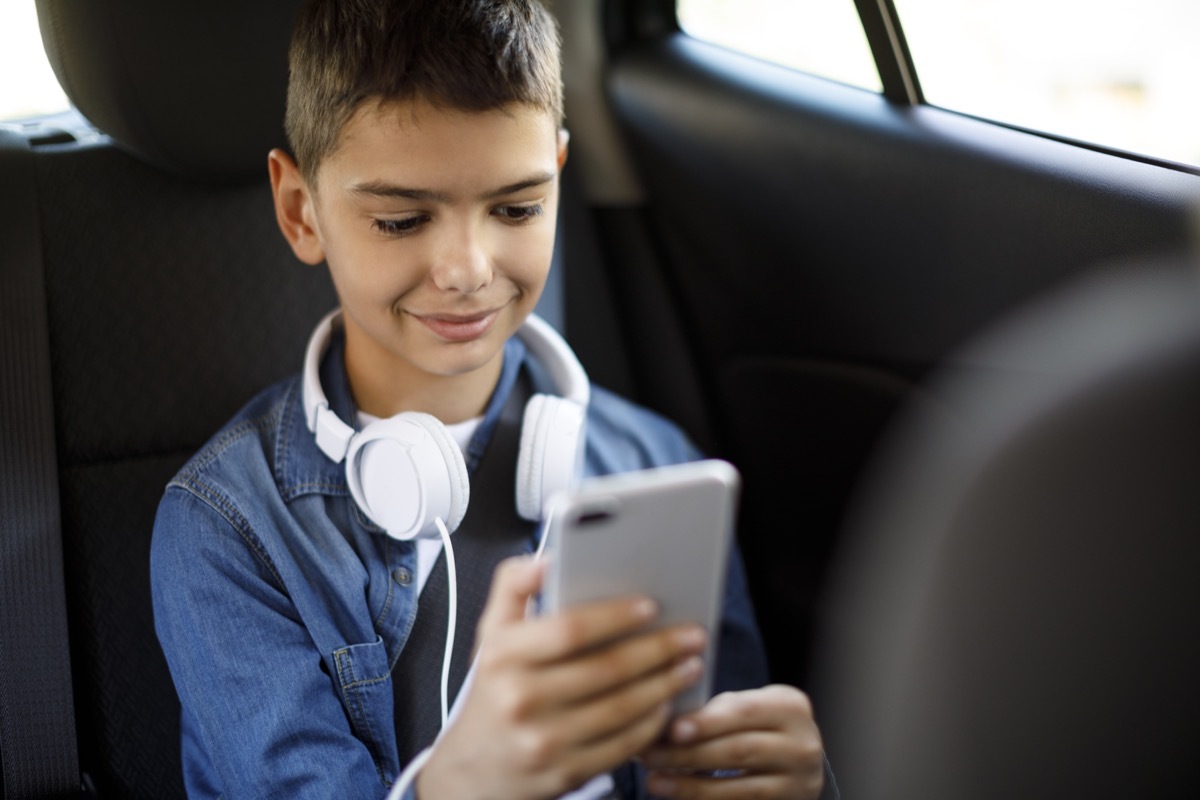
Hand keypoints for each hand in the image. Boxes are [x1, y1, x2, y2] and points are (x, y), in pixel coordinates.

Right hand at [416, 556, 708, 799]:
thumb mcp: (489, 635)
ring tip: (688, 664)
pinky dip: (652, 722)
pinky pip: (623, 744)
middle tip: (691, 635)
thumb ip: (514, 586)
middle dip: (658, 649)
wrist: (473, 772)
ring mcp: (543, 741)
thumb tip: (547, 559)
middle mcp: (520, 699)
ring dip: (665, 684)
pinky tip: (667, 702)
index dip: (615, 616)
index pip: (568, 629)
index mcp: (503, 656)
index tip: (650, 605)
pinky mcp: (565, 773)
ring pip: (622, 708)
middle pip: (606, 669)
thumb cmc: (493, 694)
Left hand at [640, 685, 824, 798]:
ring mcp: (798, 783)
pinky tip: (679, 796)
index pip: (745, 712)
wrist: (797, 759)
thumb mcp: (750, 705)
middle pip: (739, 751)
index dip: (707, 722)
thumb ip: (718, 709)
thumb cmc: (760, 724)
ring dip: (691, 786)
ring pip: (739, 789)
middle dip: (689, 755)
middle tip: (650, 755)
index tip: (672, 730)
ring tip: (655, 782)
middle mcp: (802, 746)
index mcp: (791, 707)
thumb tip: (667, 719)